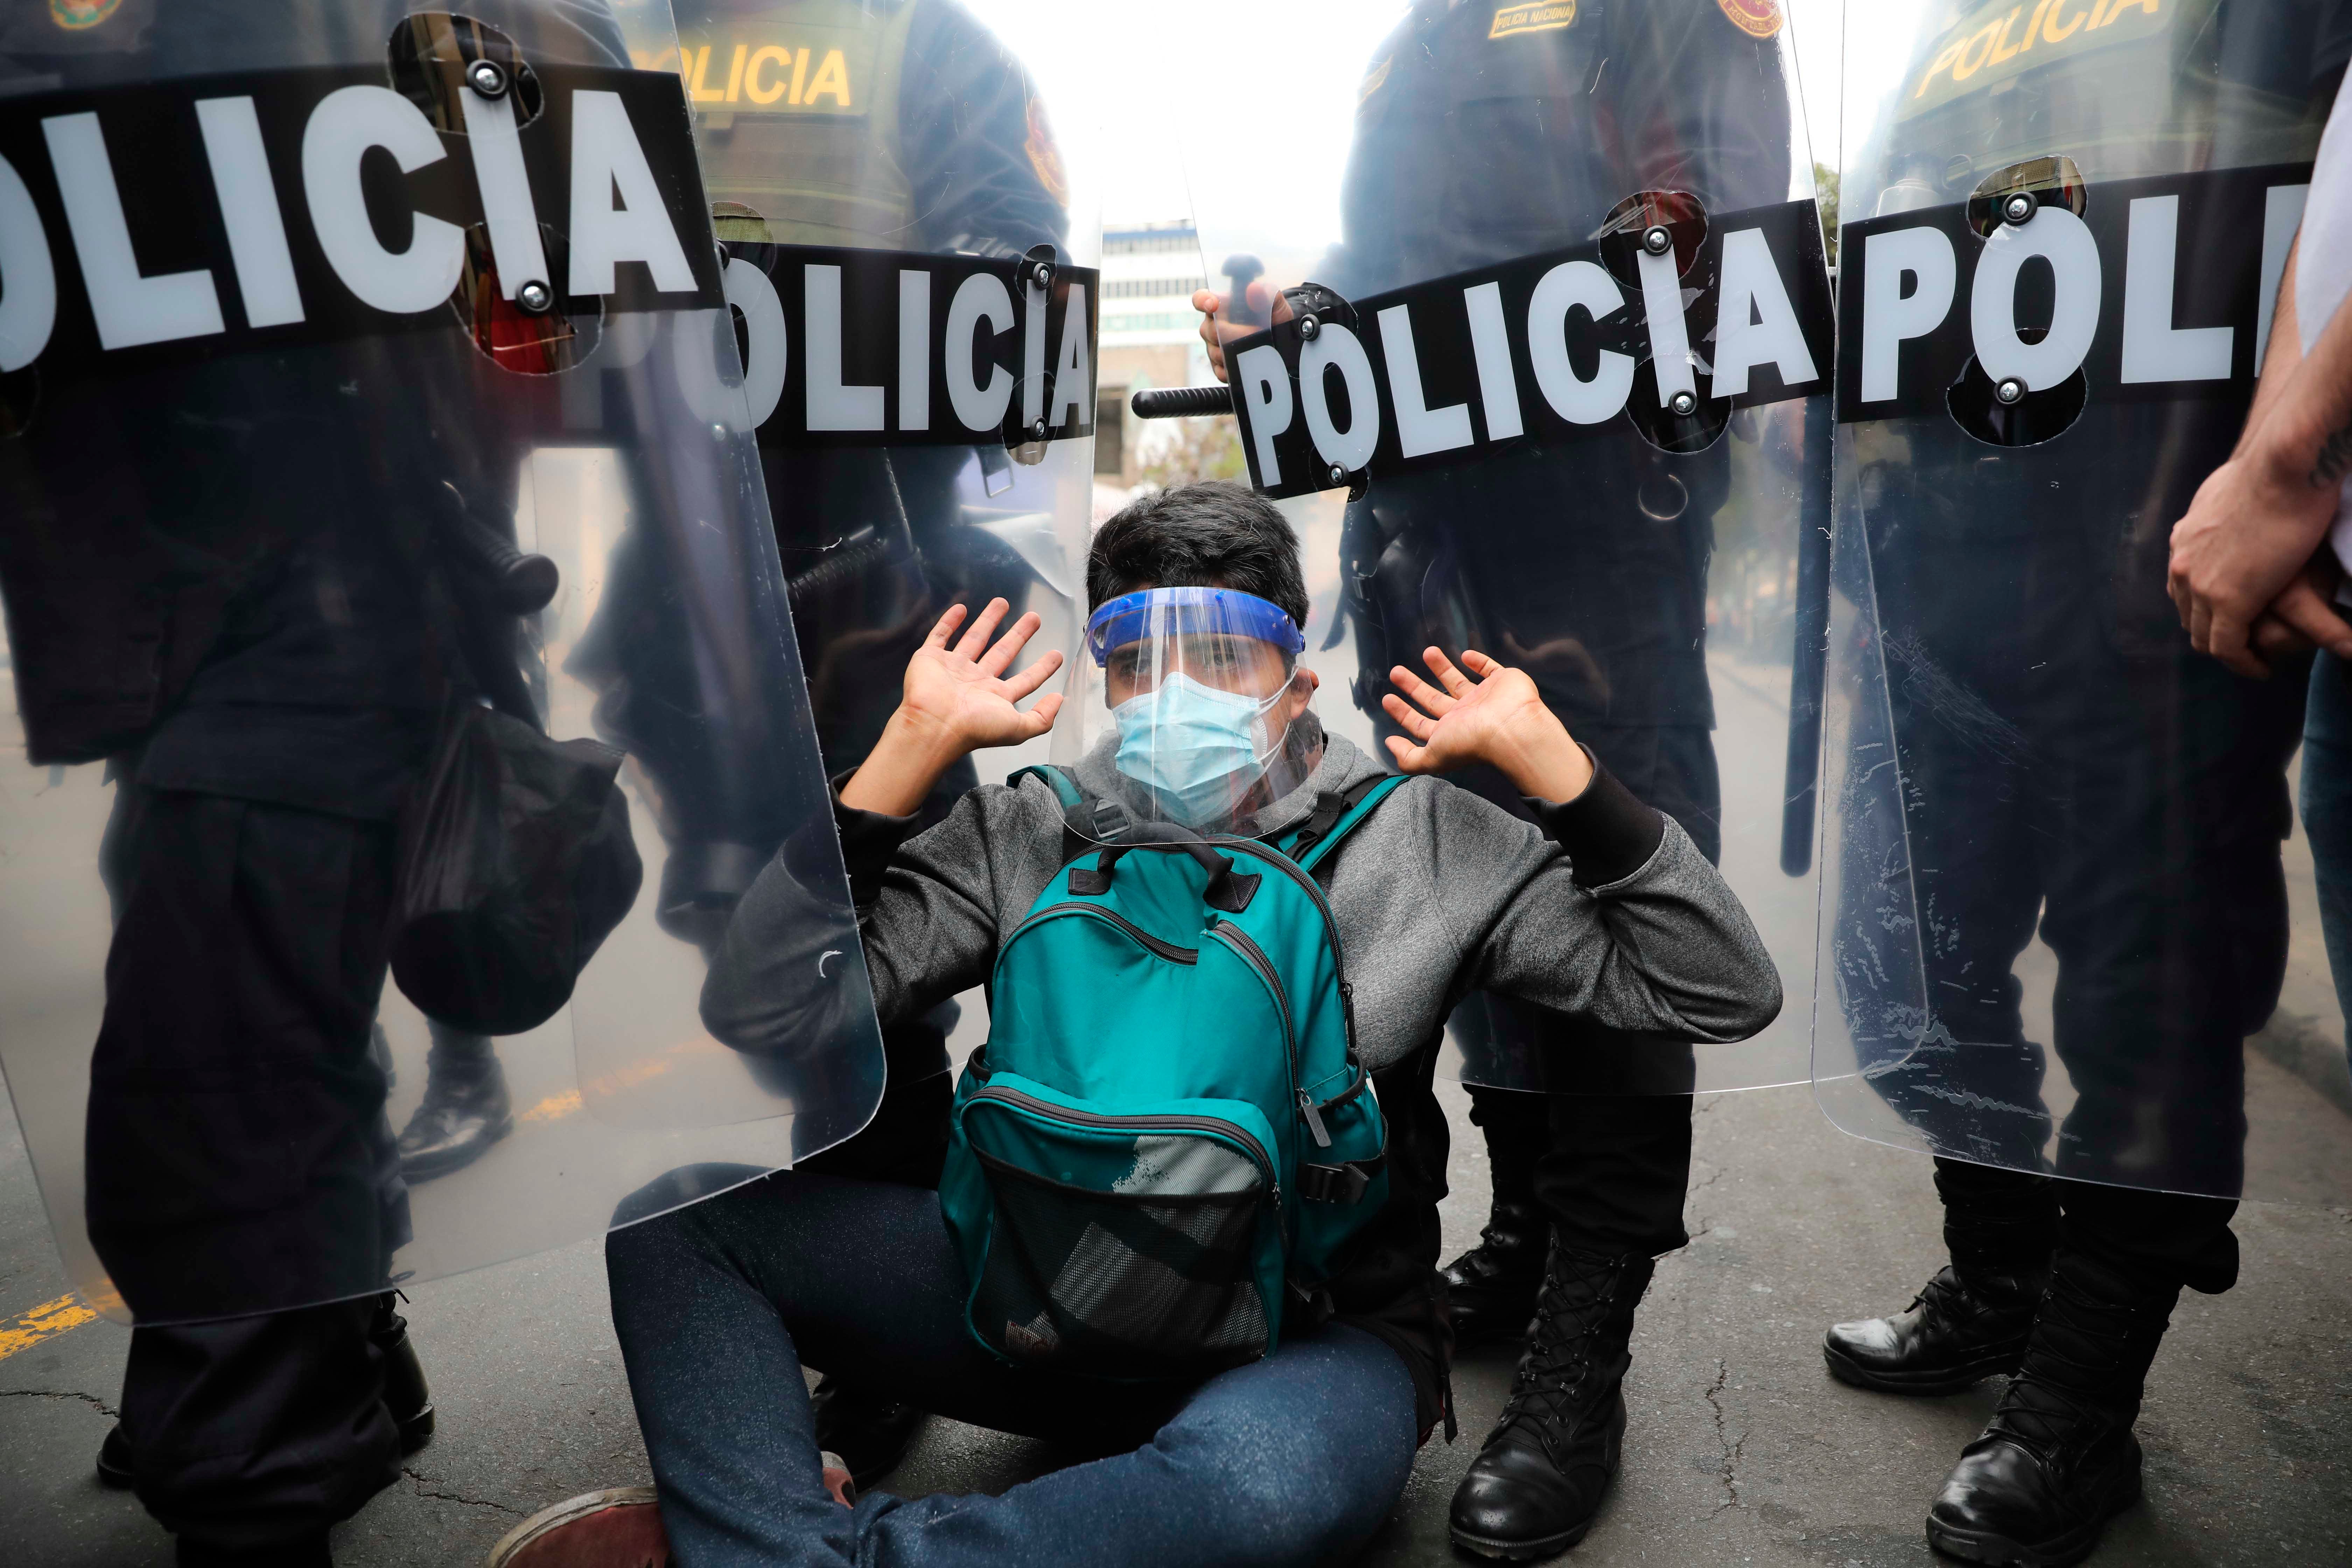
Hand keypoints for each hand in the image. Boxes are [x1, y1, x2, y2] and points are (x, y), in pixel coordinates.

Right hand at [839, 600, 1063, 815]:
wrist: (934, 724)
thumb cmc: (975, 727)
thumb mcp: (1018, 728)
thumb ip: (1042, 717)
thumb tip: (1060, 700)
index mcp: (996, 697)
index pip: (1026, 680)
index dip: (1042, 668)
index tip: (1057, 654)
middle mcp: (976, 682)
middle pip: (1003, 652)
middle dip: (1019, 635)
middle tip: (1035, 617)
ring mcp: (952, 669)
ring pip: (975, 639)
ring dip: (988, 620)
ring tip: (1002, 601)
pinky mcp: (930, 658)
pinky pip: (940, 636)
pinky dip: (948, 622)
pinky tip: (960, 607)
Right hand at [1192, 283, 1290, 384]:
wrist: (1284, 343)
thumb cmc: (1274, 320)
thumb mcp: (1277, 306)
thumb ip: (1267, 295)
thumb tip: (1253, 289)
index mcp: (1223, 306)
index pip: (1202, 299)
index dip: (1203, 301)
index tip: (1213, 305)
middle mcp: (1214, 326)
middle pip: (1208, 330)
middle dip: (1229, 332)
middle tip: (1253, 332)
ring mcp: (1215, 347)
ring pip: (1214, 352)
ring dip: (1234, 351)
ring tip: (1255, 348)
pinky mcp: (1220, 367)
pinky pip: (1220, 371)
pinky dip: (1233, 370)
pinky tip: (1247, 366)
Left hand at [1381, 647, 1594, 802]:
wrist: (1511, 727)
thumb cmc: (1471, 742)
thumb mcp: (1432, 757)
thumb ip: (1409, 757)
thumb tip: (1389, 743)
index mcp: (1449, 733)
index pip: (1421, 724)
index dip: (1403, 712)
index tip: (1387, 698)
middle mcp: (1465, 717)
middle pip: (1433, 699)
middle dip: (1414, 686)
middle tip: (1395, 672)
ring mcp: (1484, 698)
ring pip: (1458, 681)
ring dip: (1442, 668)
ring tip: (1427, 652)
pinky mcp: (1502, 681)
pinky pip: (1489, 668)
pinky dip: (1479, 661)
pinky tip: (1465, 654)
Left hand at [2167, 448, 2351, 675]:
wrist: (2284, 466)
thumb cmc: (2272, 468)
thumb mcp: (2228, 488)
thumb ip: (2218, 508)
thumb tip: (2221, 506)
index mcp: (2184, 538)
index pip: (2182, 585)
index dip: (2202, 607)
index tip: (2226, 619)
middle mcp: (2182, 563)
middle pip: (2188, 613)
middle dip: (2211, 632)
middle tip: (2239, 646)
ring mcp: (2201, 584)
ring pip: (2204, 635)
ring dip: (2226, 652)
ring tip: (2250, 662)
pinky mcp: (2229, 601)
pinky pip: (2226, 647)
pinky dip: (2241, 662)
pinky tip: (2259, 668)